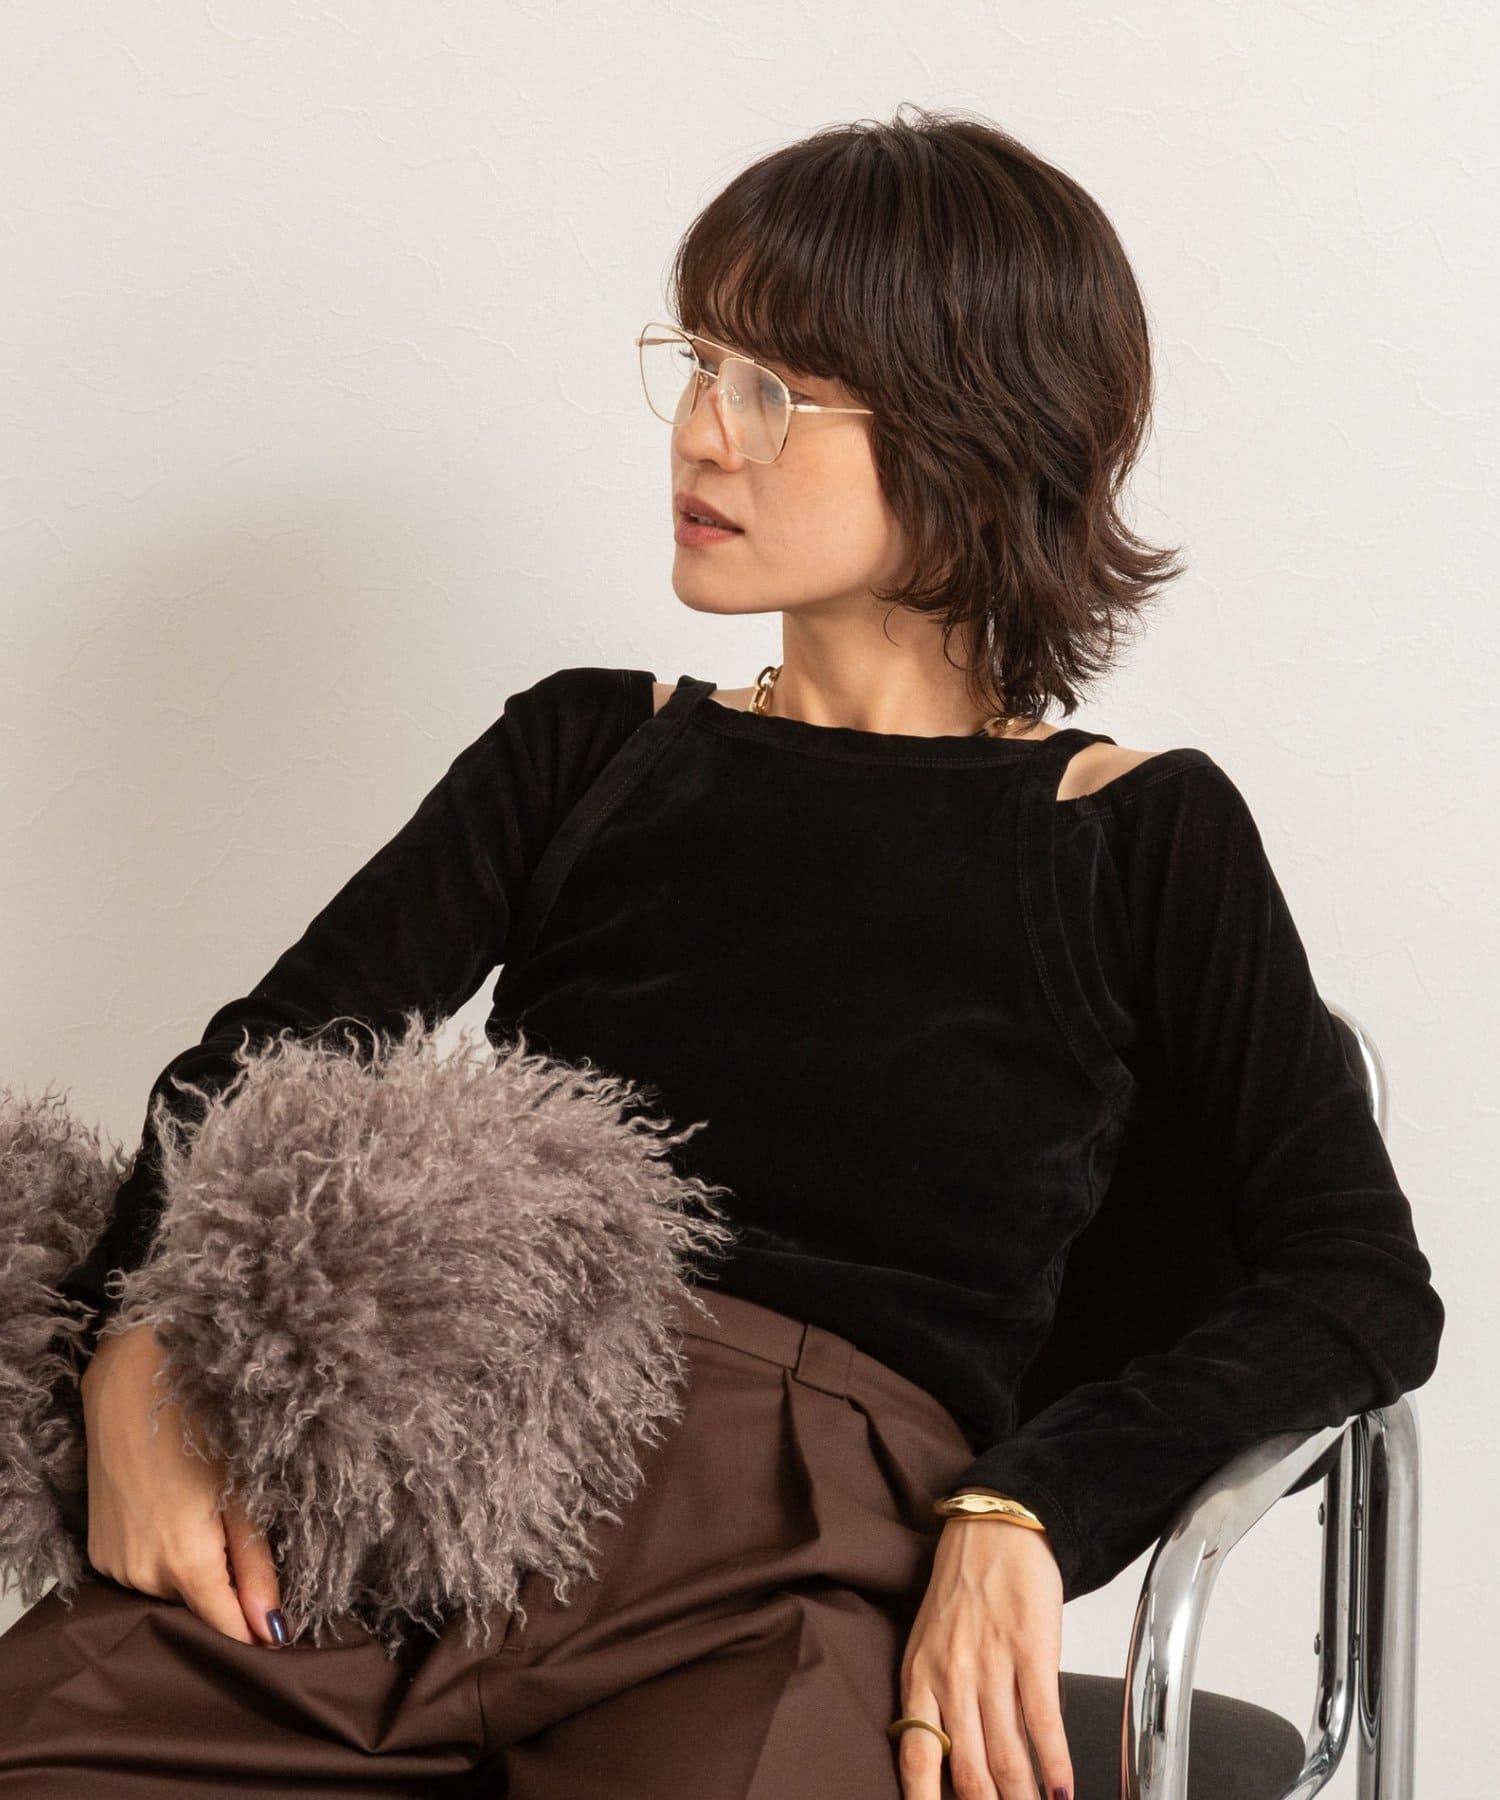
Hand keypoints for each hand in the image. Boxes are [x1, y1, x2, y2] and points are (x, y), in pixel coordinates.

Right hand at [79, 1323, 287, 1646]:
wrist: (131, 1385)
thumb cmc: (198, 1428)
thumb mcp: (241, 1493)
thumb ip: (256, 1566)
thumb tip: (274, 1630)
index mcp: (185, 1561)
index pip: (224, 1629)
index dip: (256, 1632)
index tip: (280, 1629)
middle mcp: (142, 1575)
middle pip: (197, 1610)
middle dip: (225, 1593)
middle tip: (240, 1542)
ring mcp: (113, 1566)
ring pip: (168, 1593)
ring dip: (193, 1575)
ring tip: (204, 1520)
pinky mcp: (98, 1554)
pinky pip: (141, 1574)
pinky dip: (162, 1560)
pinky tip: (173, 1519)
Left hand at [894, 1515, 1072, 1799]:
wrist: (994, 1526)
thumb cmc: (961, 1586)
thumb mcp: (930, 1643)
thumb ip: (936, 1700)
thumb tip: (953, 1764)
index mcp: (919, 1676)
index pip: (916, 1758)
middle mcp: (951, 1677)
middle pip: (968, 1772)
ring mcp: (991, 1665)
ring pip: (1007, 1756)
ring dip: (1024, 1799)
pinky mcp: (1031, 1650)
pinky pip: (1043, 1721)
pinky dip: (1055, 1765)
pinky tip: (1062, 1791)